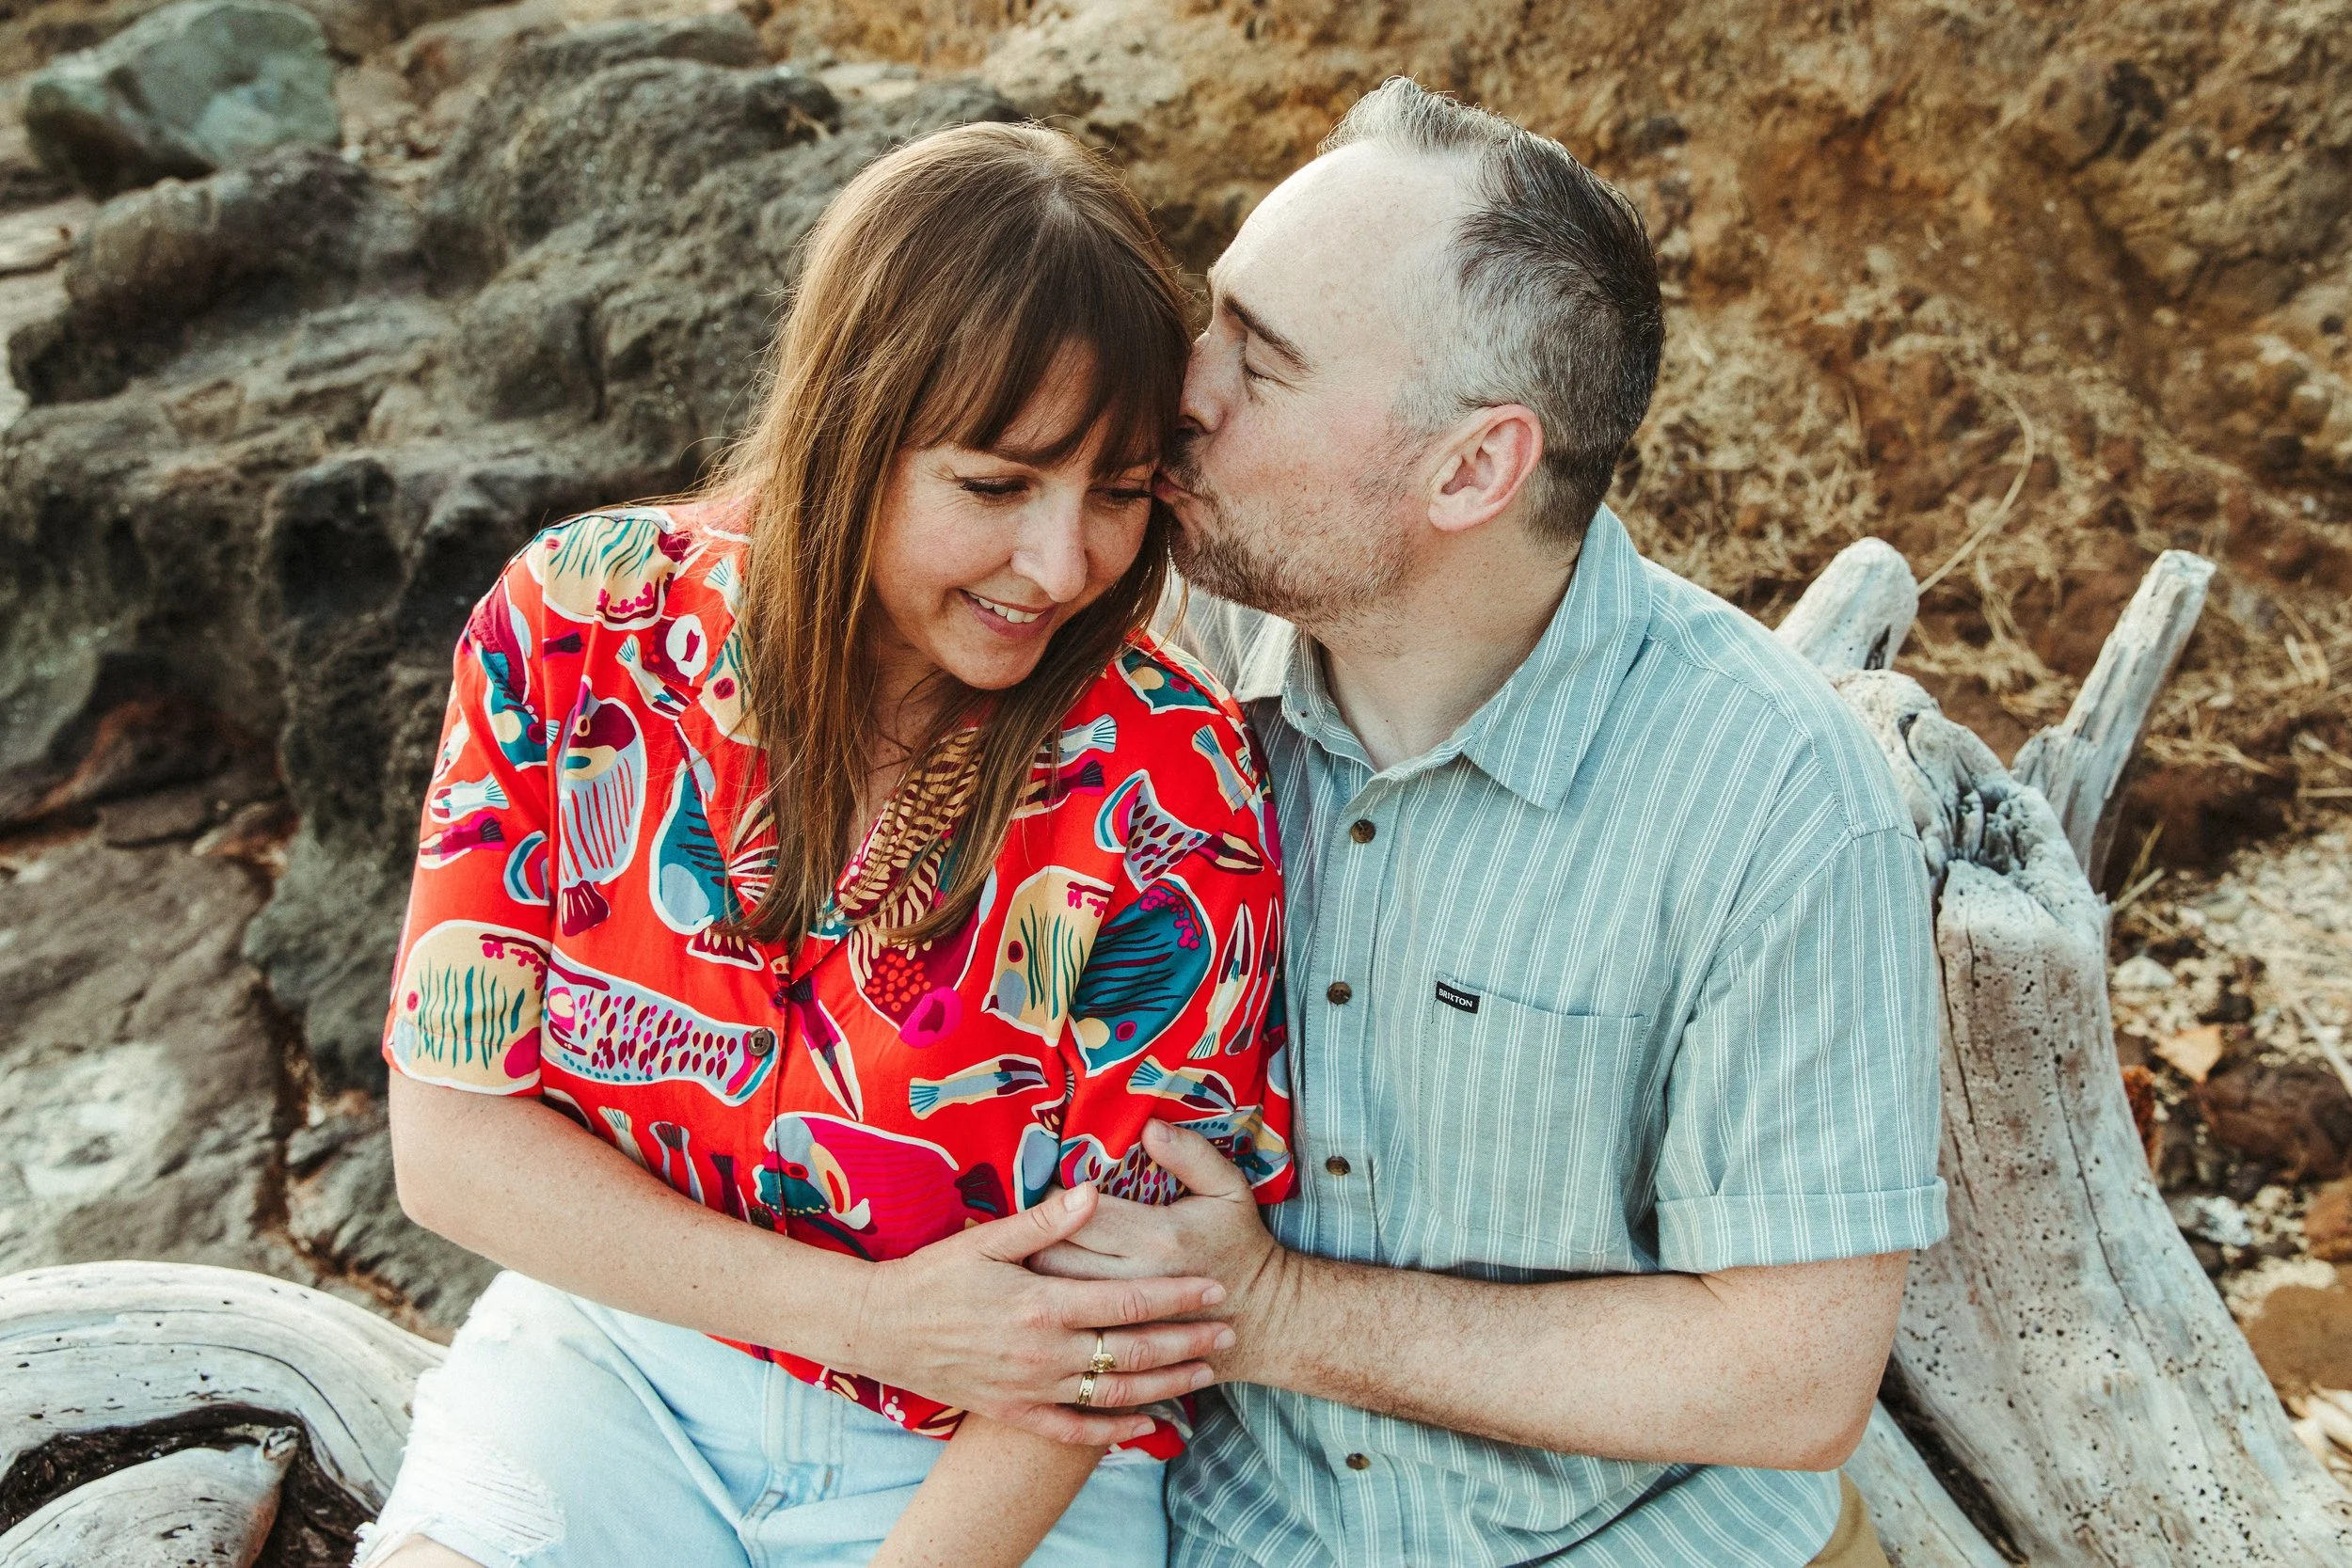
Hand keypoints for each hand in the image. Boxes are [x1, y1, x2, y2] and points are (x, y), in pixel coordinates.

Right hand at [847, 1183, 1238, 1444]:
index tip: (1214, 1287)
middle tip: (1229, 1333)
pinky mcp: (1015, 1412)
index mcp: (1040, 1302)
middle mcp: (1042, 1352)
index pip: (1127, 1299)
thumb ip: (1045, 1222)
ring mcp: (1030, 1388)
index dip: (1177, 1295)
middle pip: (1132, 1351)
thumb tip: (1094, 1191)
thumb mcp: (986, 1239)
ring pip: (1115, 1395)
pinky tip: (1149, 1424)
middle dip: (1187, 1342)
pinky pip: (1075, 1430)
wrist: (880, 1328)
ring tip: (1205, 1374)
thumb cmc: (933, 1275)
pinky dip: (1116, 1431)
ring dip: (1166, 1386)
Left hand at [1028, 1121, 1290, 1381]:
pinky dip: (1053, 1307)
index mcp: (1158, 1236)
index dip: (1056, 1196)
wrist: (1263, 1320)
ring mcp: (1127, 1318)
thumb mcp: (1229, 1190)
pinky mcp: (1122, 1343)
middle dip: (1035, 1235)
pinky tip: (1050, 1292)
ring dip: (1036, 1271)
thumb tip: (1148, 1127)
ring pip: (1055, 1293)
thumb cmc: (1241, 1246)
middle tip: (1031, 1220)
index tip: (1051, 1184)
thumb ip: (1191, 1155)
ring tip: (1032, 1252)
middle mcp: (1136, 1278)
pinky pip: (1070, 1324)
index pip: (1082, 1211)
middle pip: (1055, 1255)